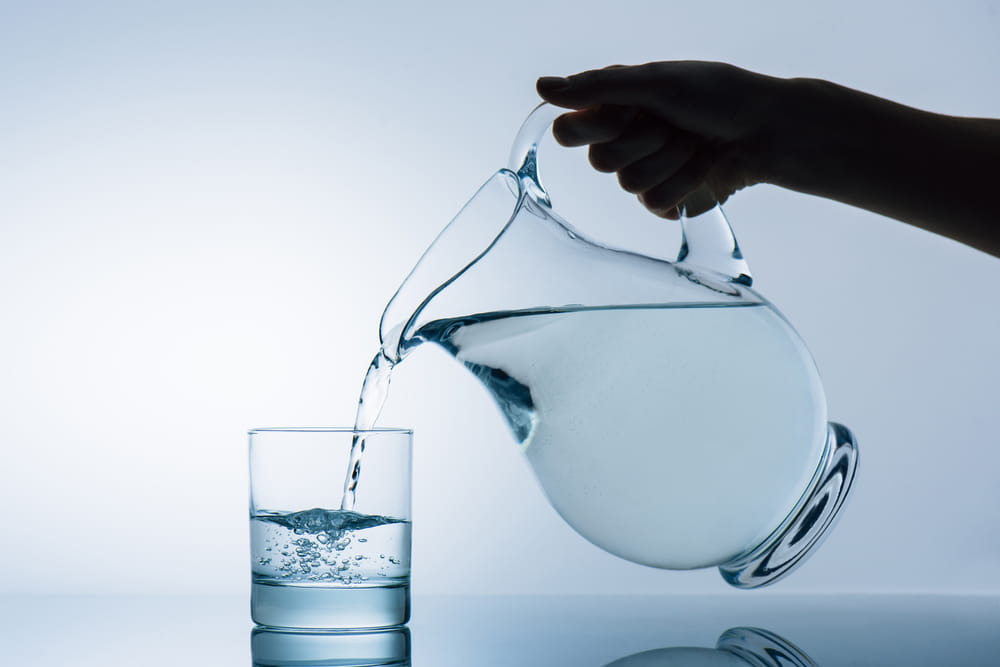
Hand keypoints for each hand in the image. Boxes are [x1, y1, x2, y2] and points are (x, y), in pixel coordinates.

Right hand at [536, 62, 787, 218]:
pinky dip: (684, 184)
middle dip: (644, 142)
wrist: (766, 130)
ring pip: (629, 186)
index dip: (593, 129)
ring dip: (670, 161)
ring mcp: (644, 173)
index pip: (571, 130)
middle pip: (600, 163)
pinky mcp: (666, 201)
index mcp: (615, 108)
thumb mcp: (655, 81)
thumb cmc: (716, 95)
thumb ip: (596, 87)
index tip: (624, 116)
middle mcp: (624, 141)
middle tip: (674, 125)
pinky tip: (704, 168)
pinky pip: (653, 205)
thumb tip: (541, 87)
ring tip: (696, 143)